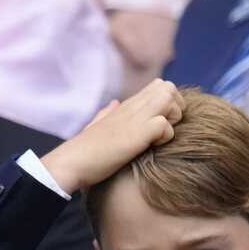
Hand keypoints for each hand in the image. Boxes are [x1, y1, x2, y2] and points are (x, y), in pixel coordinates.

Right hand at [40, 79, 185, 193]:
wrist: (71, 163)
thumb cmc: (86, 150)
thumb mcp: (99, 126)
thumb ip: (109, 113)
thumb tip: (114, 104)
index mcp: (127, 106)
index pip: (159, 86)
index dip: (171, 102)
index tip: (165, 122)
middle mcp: (132, 107)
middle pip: (169, 87)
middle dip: (178, 107)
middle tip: (168, 129)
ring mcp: (134, 119)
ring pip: (169, 99)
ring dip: (173, 119)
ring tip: (161, 137)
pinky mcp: (136, 135)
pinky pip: (163, 125)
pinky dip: (165, 137)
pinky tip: (152, 147)